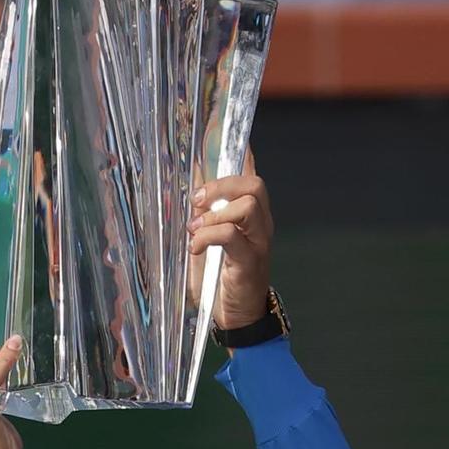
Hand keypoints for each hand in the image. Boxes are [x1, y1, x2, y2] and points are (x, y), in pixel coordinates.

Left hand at [189, 154, 274, 333]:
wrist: (237, 318)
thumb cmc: (221, 281)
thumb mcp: (208, 242)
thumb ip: (203, 217)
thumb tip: (187, 191)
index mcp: (252, 215)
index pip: (252, 174)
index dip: (242, 152)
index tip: (221, 130)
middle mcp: (261, 225)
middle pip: (254, 184)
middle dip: (222, 185)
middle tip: (197, 201)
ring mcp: (259, 242)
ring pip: (248, 204)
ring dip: (215, 212)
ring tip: (195, 229)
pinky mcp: (249, 262)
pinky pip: (231, 235)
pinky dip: (208, 236)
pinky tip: (195, 247)